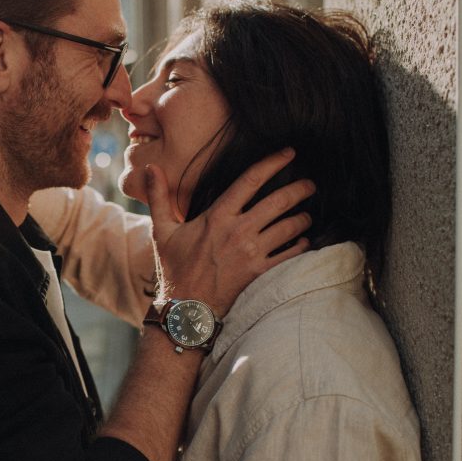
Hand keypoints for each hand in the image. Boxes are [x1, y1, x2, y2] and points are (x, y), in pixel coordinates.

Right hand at [146, 147, 314, 317]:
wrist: (186, 307)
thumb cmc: (174, 268)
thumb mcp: (161, 230)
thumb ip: (158, 196)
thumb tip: (150, 167)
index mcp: (217, 216)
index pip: (250, 181)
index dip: (273, 163)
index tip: (289, 153)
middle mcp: (238, 231)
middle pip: (279, 201)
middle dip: (300, 189)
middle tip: (311, 184)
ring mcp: (252, 252)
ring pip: (289, 227)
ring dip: (303, 218)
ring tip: (307, 214)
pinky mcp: (260, 272)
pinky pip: (289, 254)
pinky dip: (300, 245)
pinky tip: (303, 240)